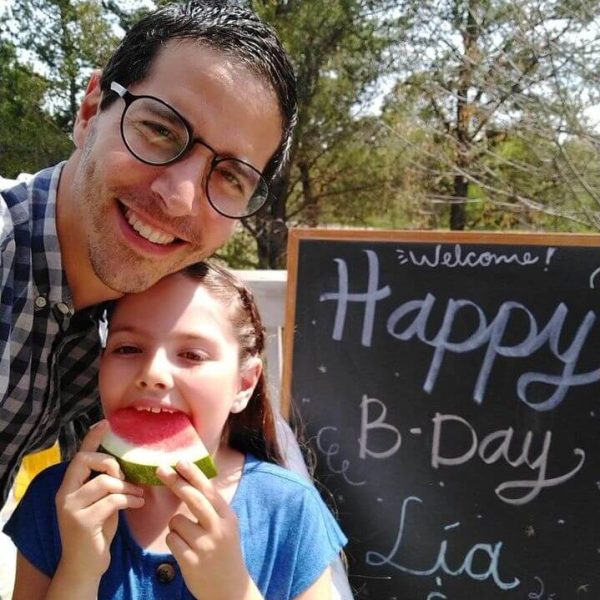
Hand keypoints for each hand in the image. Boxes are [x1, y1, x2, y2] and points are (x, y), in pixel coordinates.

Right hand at [54, 421, 144, 580]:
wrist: (85, 565)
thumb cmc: (98, 529)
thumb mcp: (102, 501)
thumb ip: (107, 483)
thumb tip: (129, 463)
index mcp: (69, 485)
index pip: (80, 454)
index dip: (92, 437)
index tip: (106, 422)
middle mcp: (65, 493)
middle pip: (86, 460)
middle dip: (111, 463)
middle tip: (126, 477)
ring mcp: (71, 507)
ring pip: (104, 481)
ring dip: (126, 486)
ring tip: (137, 495)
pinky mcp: (82, 521)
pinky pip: (112, 500)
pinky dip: (129, 500)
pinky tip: (137, 504)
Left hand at [156, 460, 261, 599]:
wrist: (230, 589)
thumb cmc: (224, 551)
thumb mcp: (226, 527)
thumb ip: (212, 508)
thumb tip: (191, 482)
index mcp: (228, 517)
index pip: (209, 490)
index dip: (193, 474)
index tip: (180, 461)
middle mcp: (218, 529)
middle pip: (193, 499)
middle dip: (175, 482)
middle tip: (160, 470)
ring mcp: (205, 546)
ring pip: (176, 521)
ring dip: (176, 526)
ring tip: (188, 539)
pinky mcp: (191, 561)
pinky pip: (171, 540)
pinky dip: (173, 541)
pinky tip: (185, 551)